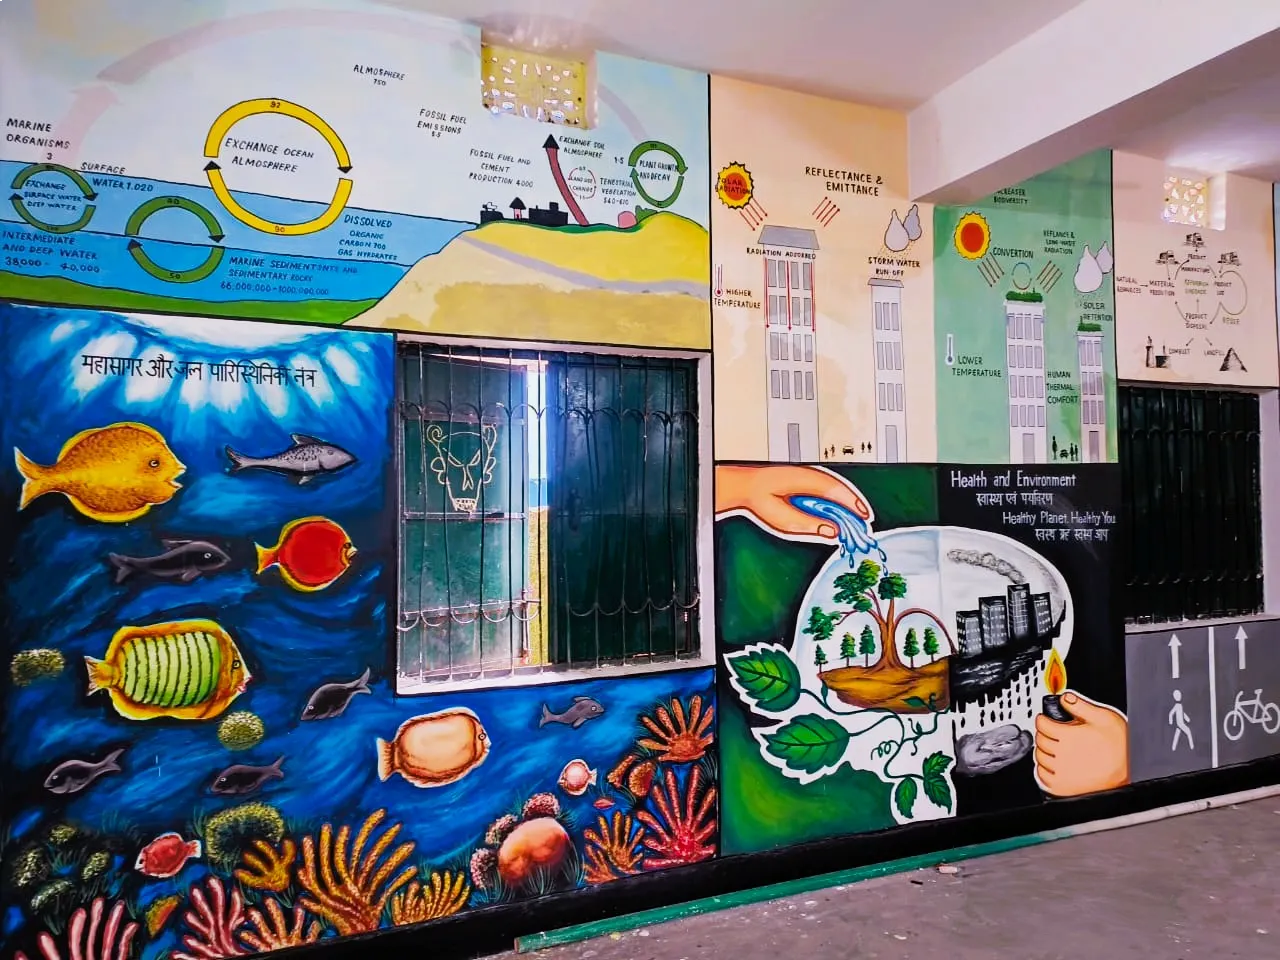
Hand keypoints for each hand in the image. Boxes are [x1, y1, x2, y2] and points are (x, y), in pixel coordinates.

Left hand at [715, 464, 870, 539]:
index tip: (863, 516)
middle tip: (865, 525)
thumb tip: (833, 531)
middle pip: (839, 489)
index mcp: (803, 480)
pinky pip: (828, 490)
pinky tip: (842, 514)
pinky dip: (838, 502)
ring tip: (857, 521)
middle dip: (854, 507)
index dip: (852, 503)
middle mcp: (809, 474)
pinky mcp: (809, 480)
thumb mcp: (782, 519)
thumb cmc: (759, 498)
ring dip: (848, 504)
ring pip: (835, 489)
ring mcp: (810, 475)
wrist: (746, 485)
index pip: (834, 490)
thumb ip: (809, 525)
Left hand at [1034, 691, 1128, 796]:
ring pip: (1039, 757)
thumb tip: (1065, 698)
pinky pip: (1043, 776)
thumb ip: (1080, 705)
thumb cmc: (1120, 747)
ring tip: (1053, 747)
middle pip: (1040, 739)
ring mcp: (1061, 772)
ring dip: (1042, 750)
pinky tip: (1053, 764)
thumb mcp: (1103, 717)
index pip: (1042, 724)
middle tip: (1050, 731)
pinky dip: (1043, 769)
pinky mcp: (1063, 787)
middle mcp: (1061, 754)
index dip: (1043, 718)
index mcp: (1067, 736)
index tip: (1045, 719)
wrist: (1130, 771)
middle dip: (1043, 733)